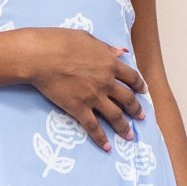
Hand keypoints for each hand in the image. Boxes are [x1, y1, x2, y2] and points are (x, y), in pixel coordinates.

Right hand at [19, 29, 146, 150]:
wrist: (43, 56)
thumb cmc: (62, 42)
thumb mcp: (88, 39)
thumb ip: (106, 48)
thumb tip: (121, 51)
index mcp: (110, 64)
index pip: (132, 77)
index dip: (140, 85)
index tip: (143, 92)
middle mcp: (106, 82)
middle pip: (128, 99)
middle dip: (136, 110)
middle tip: (141, 117)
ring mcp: (94, 97)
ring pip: (115, 116)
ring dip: (124, 127)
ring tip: (129, 136)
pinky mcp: (79, 108)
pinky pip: (93, 127)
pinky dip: (101, 138)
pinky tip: (107, 147)